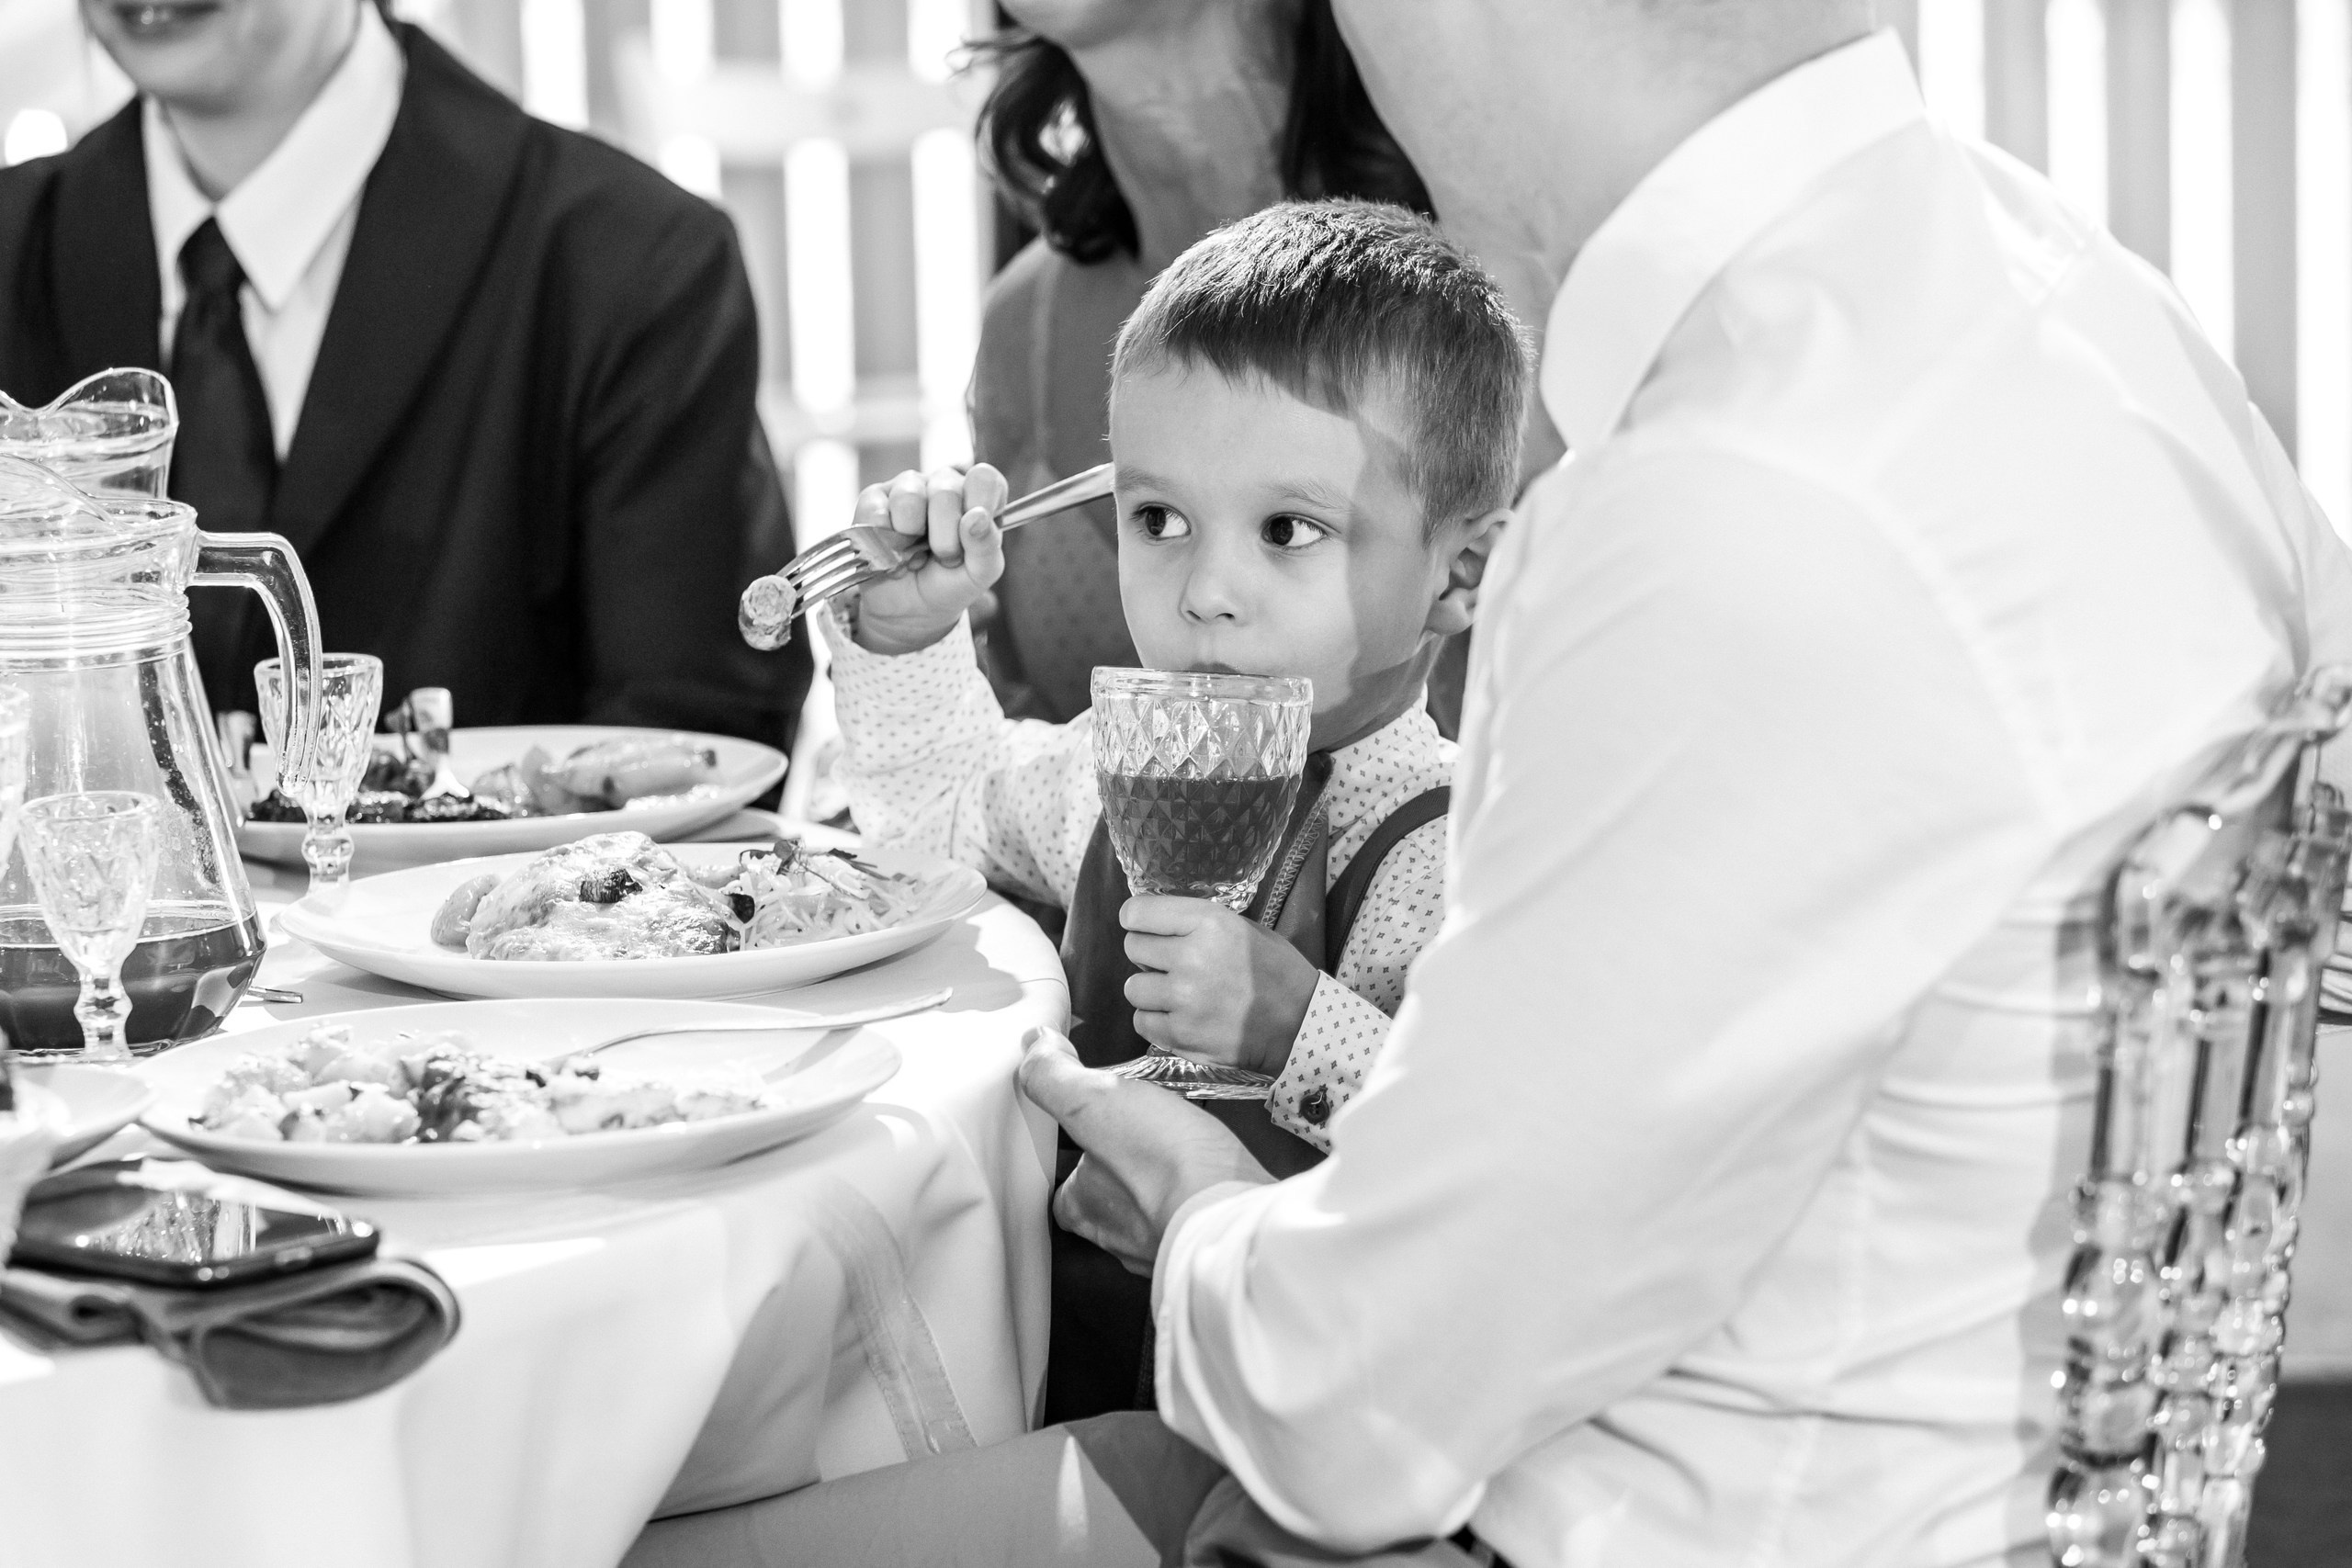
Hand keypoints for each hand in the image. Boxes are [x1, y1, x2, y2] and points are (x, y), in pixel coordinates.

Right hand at [849, 463, 1010, 654]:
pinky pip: (876, 511)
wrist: (909, 610)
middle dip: (945, 538)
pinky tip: (892, 552)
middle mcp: (943, 483)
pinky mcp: (873, 500)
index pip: (984, 477)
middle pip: (947, 491)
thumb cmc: (950, 584)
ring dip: (911, 537)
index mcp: (976, 495)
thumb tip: (977, 517)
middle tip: (943, 556)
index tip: (972, 534)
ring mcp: (907, 488)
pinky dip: (884, 542)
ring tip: (914, 553)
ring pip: (909, 497)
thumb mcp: (980, 574)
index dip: (980, 504)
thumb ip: (987, 545)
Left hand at [1018, 1027, 1273, 1273]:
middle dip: (1119, 1172)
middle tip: (1137, 1138)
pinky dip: (1197, 1194)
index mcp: (1082, 1205)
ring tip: (1176, 1150)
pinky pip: (1193, 1215)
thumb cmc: (1165, 1167)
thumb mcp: (1093, 1104)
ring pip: (1151, 1212)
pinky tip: (1209, 1173)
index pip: (1061, 1185)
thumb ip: (1055, 1078)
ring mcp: (1163, 1242)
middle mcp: (1118, 1235)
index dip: (1071, 1156)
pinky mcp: (1206, 1238)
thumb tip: (1035, 1048)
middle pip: (1106, 1202)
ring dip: (1160, 1185)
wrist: (1236, 1215)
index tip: (1085, 1130)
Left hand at [1121, 897, 1318, 1075]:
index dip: (1138, 919)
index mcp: (1209, 923)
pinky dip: (1156, 1020)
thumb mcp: (1245, 929)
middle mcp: (1191, 957)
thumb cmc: (1277, 973)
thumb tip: (1159, 923)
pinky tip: (1180, 1017)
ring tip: (1176, 994)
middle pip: (1132, 947)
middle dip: (1148, 954)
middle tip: (1170, 963)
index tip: (1146, 927)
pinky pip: (1142, 1021)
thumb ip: (1200, 923)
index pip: (1137, 912)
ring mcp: (1182, 999)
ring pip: (1133, 987)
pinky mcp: (1180, 1034)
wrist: (1300, 1025)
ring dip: (1150, 990)